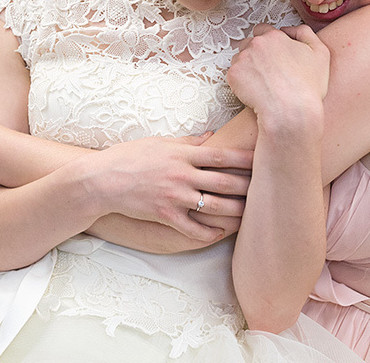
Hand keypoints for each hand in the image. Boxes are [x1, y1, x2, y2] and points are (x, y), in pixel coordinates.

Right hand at [85, 133, 252, 240]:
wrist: (101, 179)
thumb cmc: (129, 157)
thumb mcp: (160, 142)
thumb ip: (188, 141)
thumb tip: (212, 136)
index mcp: (182, 155)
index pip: (222, 156)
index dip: (245, 160)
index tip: (264, 160)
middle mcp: (181, 175)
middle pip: (224, 182)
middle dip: (248, 187)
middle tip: (268, 189)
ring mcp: (174, 196)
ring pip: (214, 206)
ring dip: (236, 211)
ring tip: (252, 214)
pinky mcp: (165, 215)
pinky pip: (193, 227)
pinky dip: (209, 232)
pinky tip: (222, 233)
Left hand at [227, 24, 328, 134]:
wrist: (291, 111)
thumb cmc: (308, 86)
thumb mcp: (320, 53)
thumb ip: (305, 33)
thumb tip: (288, 29)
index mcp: (274, 37)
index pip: (263, 30)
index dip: (267, 42)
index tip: (272, 55)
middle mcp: (256, 44)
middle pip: (249, 44)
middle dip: (256, 54)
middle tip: (267, 71)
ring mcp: (242, 59)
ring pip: (240, 59)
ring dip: (247, 67)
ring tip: (262, 83)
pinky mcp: (233, 75)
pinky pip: (234, 75)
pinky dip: (241, 82)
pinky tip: (254, 91)